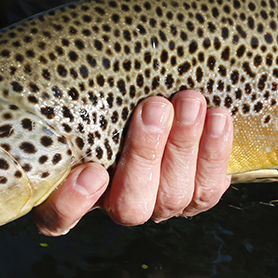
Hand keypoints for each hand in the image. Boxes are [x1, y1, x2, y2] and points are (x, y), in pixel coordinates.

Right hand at [34, 91, 234, 235]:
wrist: (167, 101)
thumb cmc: (112, 98)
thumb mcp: (90, 96)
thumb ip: (82, 98)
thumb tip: (77, 60)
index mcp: (73, 193)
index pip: (59, 217)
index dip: (73, 202)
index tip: (91, 172)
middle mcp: (117, 206)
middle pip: (130, 204)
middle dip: (146, 153)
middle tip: (156, 108)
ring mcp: (159, 206)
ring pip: (173, 195)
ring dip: (185, 146)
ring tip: (191, 102)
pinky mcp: (197, 198)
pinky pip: (209, 188)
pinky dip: (215, 152)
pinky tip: (218, 117)